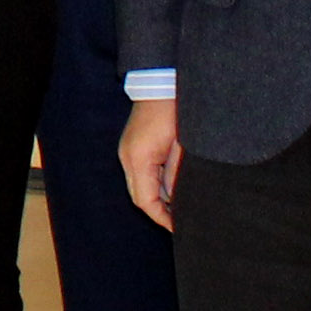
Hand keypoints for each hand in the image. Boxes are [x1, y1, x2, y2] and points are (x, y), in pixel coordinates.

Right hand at [120, 97, 181, 230]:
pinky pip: (141, 173)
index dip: (163, 218)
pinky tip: (172, 186)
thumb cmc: (175, 111)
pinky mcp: (132, 146)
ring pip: (139, 186)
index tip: (180, 228)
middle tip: (181, 222)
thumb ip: (178, 175)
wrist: (161, 82)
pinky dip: (155, 184)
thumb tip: (180, 200)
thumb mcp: (183, 147)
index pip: (145, 201)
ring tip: (180, 207)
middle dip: (159, 212)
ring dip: (157, 198)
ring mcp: (127, 151)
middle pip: (139, 197)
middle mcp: (127, 157)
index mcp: (138, 159)